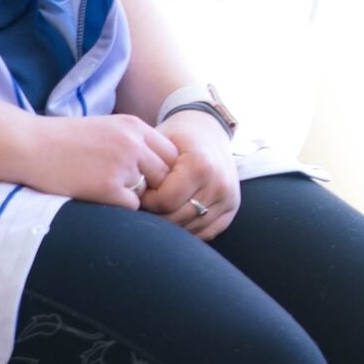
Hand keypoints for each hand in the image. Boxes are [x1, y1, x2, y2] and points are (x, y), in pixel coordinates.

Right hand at [26, 113, 178, 208]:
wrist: (27, 146)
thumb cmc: (62, 141)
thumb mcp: (104, 129)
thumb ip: (132, 144)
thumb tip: (157, 171)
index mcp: (134, 126)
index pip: (172, 153)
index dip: (165, 171)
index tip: (151, 181)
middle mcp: (133, 143)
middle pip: (166, 175)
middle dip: (155, 188)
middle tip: (134, 195)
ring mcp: (122, 165)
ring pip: (150, 193)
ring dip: (136, 198)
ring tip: (109, 194)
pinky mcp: (108, 187)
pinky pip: (132, 207)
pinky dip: (120, 208)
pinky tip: (99, 199)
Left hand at [142, 112, 239, 239]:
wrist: (208, 130)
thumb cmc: (177, 136)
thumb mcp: (160, 143)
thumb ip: (148, 167)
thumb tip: (131, 196)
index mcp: (201, 165)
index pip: (166, 201)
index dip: (146, 201)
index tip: (140, 192)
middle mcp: (219, 184)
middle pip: (178, 218)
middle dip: (156, 216)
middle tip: (145, 205)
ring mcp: (229, 198)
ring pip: (191, 229)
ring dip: (171, 225)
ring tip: (160, 209)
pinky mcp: (232, 208)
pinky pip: (205, 233)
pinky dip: (188, 230)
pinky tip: (176, 216)